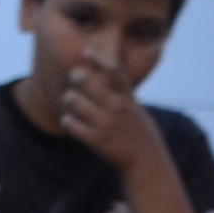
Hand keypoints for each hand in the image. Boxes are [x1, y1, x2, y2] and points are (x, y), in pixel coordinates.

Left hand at [58, 45, 160, 174]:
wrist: (145, 161)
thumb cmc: (137, 130)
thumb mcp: (134, 106)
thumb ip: (119, 90)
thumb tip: (100, 69)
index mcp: (127, 97)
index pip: (114, 70)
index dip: (99, 58)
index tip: (87, 52)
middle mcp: (116, 107)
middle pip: (85, 81)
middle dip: (76, 78)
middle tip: (76, 82)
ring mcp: (105, 124)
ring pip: (73, 100)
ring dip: (69, 100)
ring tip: (73, 104)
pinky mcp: (96, 141)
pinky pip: (70, 123)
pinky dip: (68, 121)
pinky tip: (73, 122)